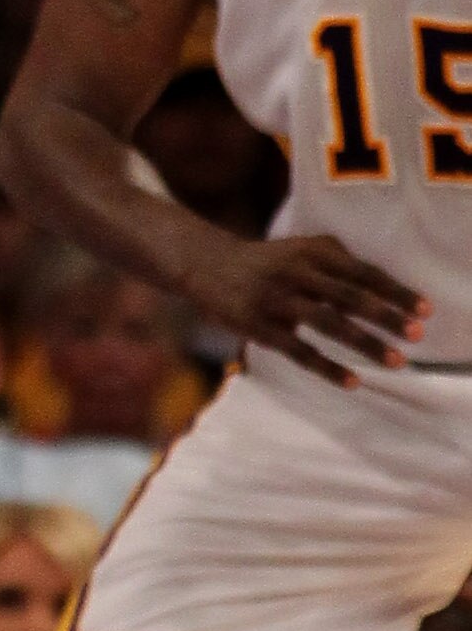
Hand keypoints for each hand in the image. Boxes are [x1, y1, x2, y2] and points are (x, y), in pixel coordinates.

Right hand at [182, 230, 427, 385]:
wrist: (204, 263)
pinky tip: (353, 382)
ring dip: (366, 343)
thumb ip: (336, 258)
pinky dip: (327, 367)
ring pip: (328, 323)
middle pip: (349, 296)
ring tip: (396, 362)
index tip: (425, 309)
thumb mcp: (298, 248)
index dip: (395, 291)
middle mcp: (295, 272)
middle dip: (386, 316)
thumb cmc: (264, 261)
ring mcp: (275, 300)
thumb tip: (380, 283)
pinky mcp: (258, 326)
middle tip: (416, 335)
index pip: (362, 272)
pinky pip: (298, 350)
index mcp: (310, 252)